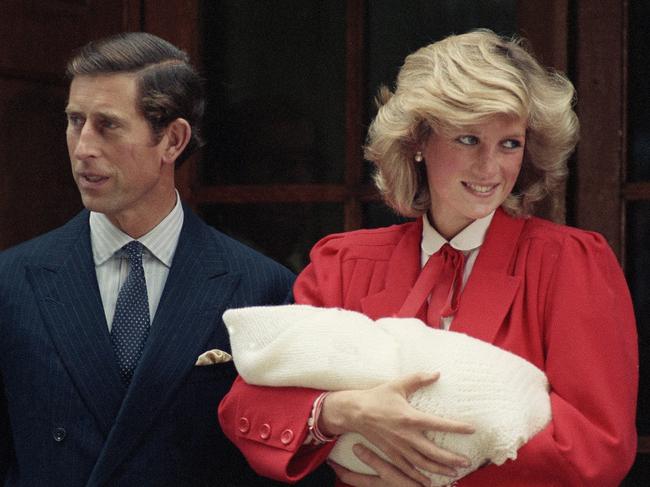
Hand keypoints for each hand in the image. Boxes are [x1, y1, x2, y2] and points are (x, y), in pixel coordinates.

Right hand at [320, 372, 472, 481]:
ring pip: (423, 463)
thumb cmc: (377, 397)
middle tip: (466, 462)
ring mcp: (398, 447)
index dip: (457, 427)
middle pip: (434, 452)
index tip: (471, 429)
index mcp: (410, 418)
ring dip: (439, 469)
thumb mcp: (398, 385)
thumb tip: (437, 374)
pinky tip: (428, 480)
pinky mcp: (390, 453)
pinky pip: (407, 469)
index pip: (439, 424)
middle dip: (451, 458)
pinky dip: (419, 476)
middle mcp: (406, 436)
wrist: (355, 412)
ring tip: (454, 473)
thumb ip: (418, 379)